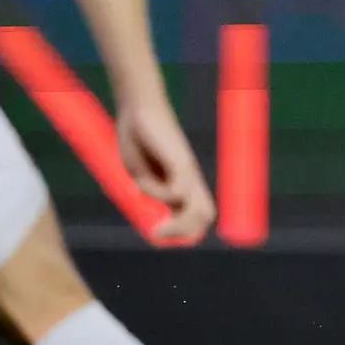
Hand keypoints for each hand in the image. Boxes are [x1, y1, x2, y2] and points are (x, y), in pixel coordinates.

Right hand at [117, 99, 216, 245]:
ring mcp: (187, 170)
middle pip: (206, 215)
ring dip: (178, 224)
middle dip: (185, 232)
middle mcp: (190, 178)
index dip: (184, 231)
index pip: (198, 214)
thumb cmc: (138, 137)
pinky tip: (144, 185)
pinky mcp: (180, 161)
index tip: (158, 236)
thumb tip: (157, 201)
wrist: (138, 107)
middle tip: (158, 234)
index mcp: (182, 182)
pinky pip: (178, 190)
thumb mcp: (141, 171)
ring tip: (157, 229)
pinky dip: (160, 194)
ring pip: (202, 210)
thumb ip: (151, 189)